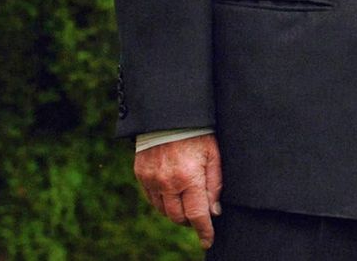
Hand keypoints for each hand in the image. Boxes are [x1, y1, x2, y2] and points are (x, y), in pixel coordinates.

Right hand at [133, 134, 222, 248]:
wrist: (169, 114)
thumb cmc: (198, 132)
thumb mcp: (214, 154)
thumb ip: (215, 184)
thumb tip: (214, 211)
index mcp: (189, 177)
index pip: (197, 214)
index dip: (204, 230)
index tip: (208, 241)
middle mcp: (167, 182)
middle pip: (178, 216)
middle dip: (190, 220)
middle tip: (199, 215)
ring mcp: (151, 179)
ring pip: (163, 210)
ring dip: (176, 212)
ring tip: (187, 203)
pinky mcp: (141, 174)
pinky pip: (152, 199)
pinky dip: (163, 203)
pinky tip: (173, 195)